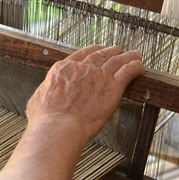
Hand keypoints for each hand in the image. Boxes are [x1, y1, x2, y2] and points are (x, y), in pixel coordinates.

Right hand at [25, 45, 143, 146]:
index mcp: (63, 69)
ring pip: (117, 59)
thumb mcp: (38, 98)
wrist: (58, 128)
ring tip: (135, 54)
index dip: (93, 51)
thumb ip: (46, 91)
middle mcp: (82, 68)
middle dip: (111, 51)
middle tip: (118, 51)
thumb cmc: (45, 119)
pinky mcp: (112, 88)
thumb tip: (45, 93)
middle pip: (101, 54)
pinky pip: (128, 71)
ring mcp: (98, 76)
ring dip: (128, 56)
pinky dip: (135, 67)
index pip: (82, 54)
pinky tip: (140, 66)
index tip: (98, 51)